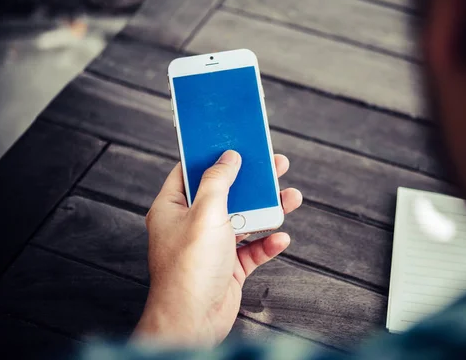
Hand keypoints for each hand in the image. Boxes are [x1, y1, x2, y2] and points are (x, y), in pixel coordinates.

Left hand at [133, 150, 301, 346]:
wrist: (194, 322)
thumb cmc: (190, 269)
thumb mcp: (205, 214)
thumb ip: (218, 182)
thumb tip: (228, 157)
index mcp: (174, 208)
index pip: (190, 172)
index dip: (213, 157)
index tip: (234, 143)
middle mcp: (192, 225)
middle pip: (226, 194)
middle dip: (253, 182)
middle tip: (276, 166)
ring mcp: (211, 246)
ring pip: (244, 220)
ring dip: (268, 211)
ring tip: (291, 198)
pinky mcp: (229, 266)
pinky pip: (252, 249)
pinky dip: (267, 243)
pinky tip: (280, 238)